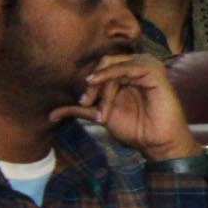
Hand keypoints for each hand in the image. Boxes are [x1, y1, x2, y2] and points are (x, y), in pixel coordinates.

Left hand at [53, 53, 202, 162]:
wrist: (156, 143)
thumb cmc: (135, 130)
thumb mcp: (102, 115)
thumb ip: (80, 110)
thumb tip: (51, 114)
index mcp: (128, 74)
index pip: (102, 68)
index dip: (90, 84)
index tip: (83, 103)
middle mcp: (137, 67)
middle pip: (106, 64)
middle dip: (93, 83)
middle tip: (87, 103)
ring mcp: (147, 67)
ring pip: (113, 66)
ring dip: (101, 84)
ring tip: (97, 104)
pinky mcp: (155, 71)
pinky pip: (127, 67)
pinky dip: (111, 75)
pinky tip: (99, 84)